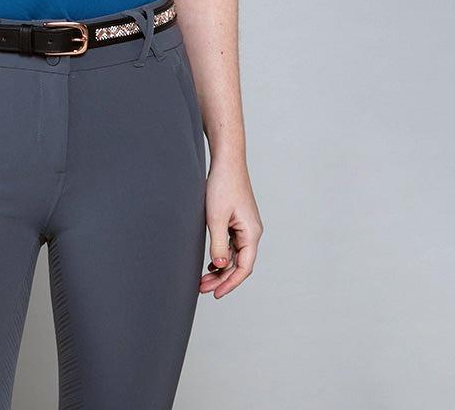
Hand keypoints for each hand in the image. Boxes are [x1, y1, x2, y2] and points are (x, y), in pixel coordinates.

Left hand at [200, 160, 262, 298]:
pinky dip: (222, 256)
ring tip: (203, 280)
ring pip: (235, 255)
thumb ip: (219, 243)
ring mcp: (245, 226)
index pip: (244, 267)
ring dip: (221, 268)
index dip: (230, 283)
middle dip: (222, 279)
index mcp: (252, 233)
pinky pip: (232, 245)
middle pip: (240, 264)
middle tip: (203, 289)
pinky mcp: (238, 221)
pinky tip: (211, 263)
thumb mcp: (216, 217)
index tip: (216, 294)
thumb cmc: (223, 185)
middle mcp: (252, 232)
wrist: (227, 161)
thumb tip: (221, 266)